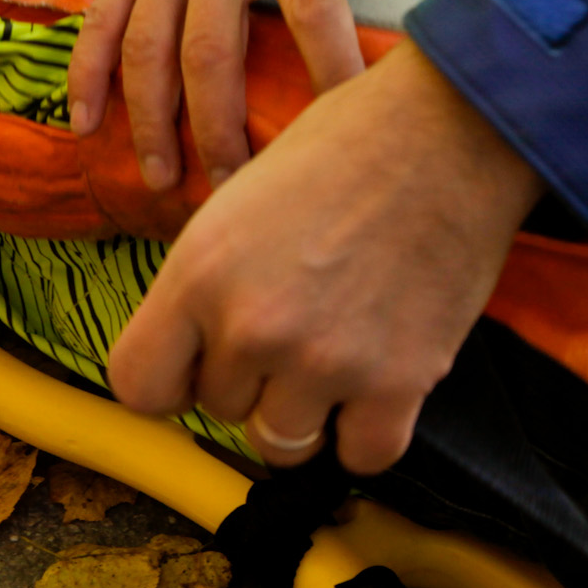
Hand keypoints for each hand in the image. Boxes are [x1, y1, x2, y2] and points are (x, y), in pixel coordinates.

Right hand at [67, 0, 420, 190]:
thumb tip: (421, 25)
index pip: (315, 16)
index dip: (332, 75)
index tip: (346, 136)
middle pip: (213, 54)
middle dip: (221, 129)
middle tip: (237, 189)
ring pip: (147, 50)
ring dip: (151, 120)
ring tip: (164, 178)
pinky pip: (100, 20)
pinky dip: (85, 74)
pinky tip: (86, 125)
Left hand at [107, 41, 545, 473]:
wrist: (449, 131)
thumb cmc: (346, 145)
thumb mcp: (239, 197)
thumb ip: (209, 279)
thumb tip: (195, 342)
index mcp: (199, 272)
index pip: (138, 385)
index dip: (169, 380)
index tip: (197, 367)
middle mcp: (251, 326)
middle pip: (218, 411)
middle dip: (250, 380)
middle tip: (294, 325)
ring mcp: (324, 361)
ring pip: (283, 444)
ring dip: (304, 413)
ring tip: (332, 357)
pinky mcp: (397, 383)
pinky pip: (362, 456)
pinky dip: (368, 431)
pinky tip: (378, 382)